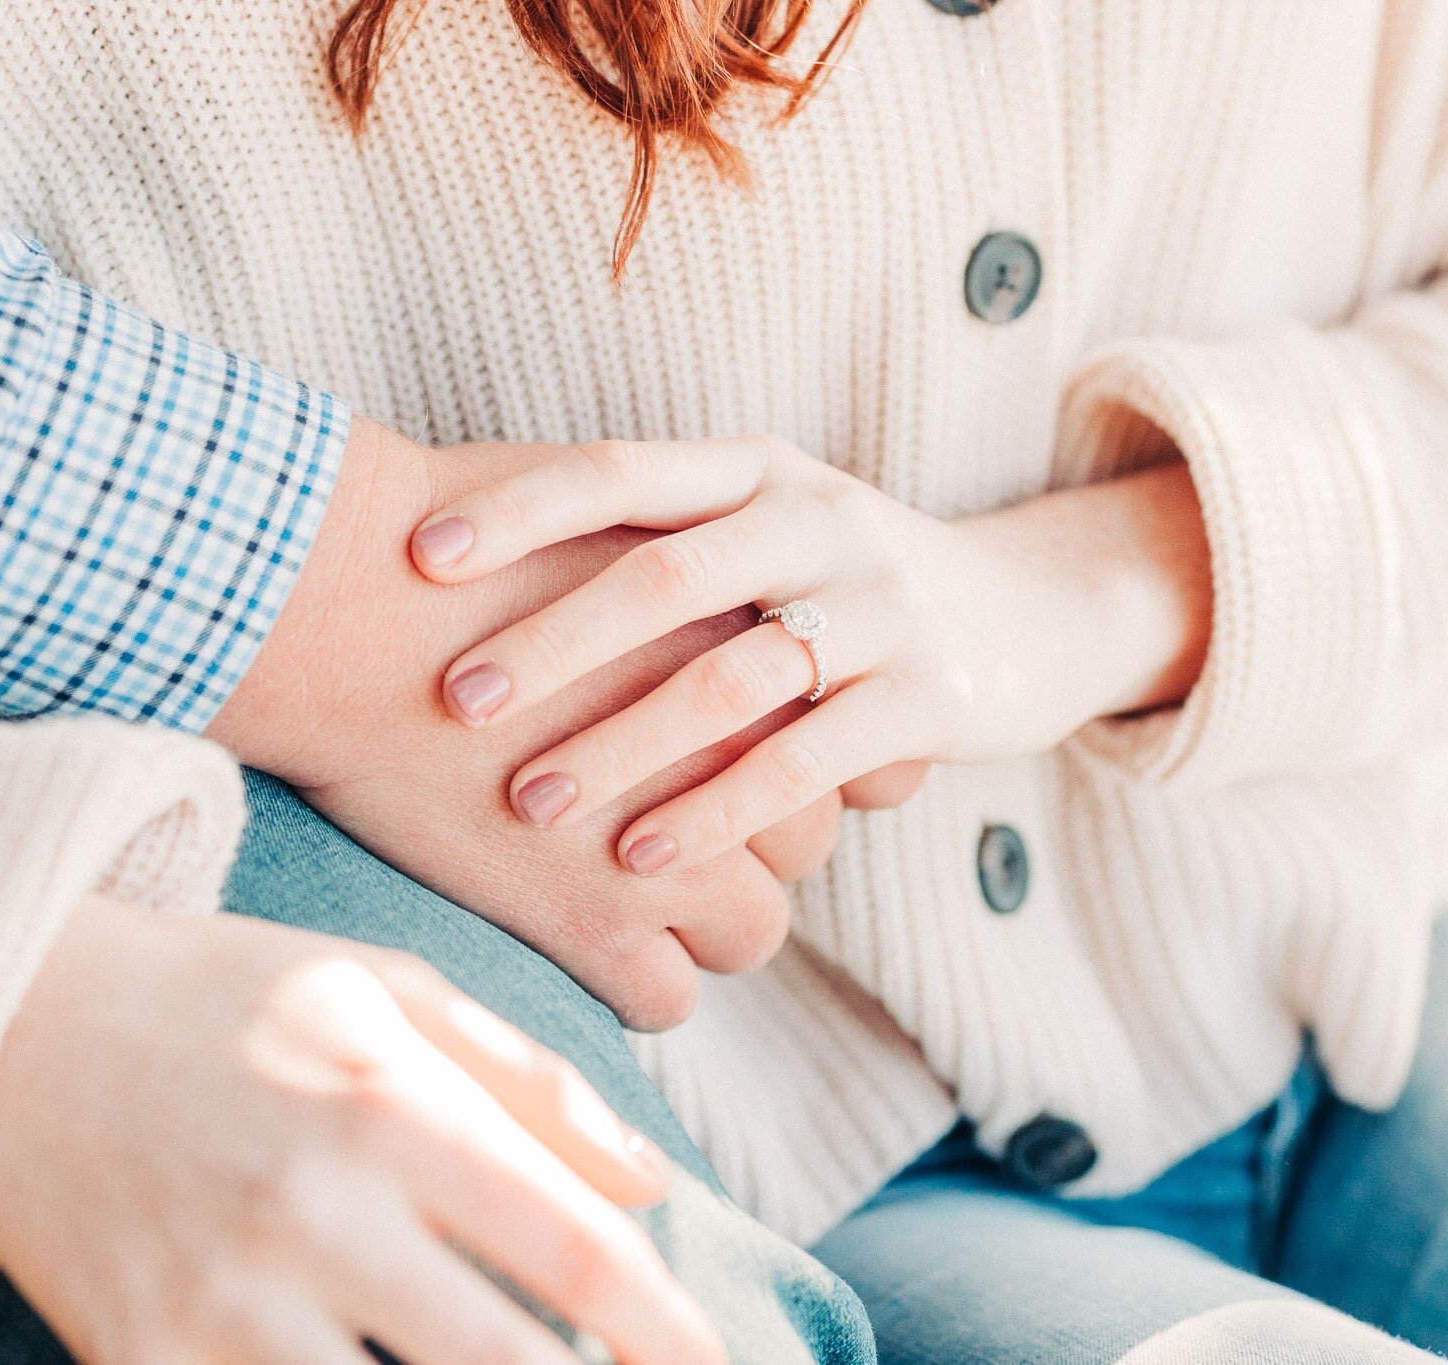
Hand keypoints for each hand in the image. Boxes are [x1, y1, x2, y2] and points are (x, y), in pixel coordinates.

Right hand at [0, 896, 724, 1364]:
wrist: (5, 1023)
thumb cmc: (225, 1000)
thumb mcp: (387, 994)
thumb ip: (530, 1084)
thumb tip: (655, 1186)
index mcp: (388, 1109)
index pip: (573, 1249)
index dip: (670, 1330)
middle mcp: (311, 1214)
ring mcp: (217, 1303)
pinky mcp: (136, 1362)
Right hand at [209, 423, 837, 1028]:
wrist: (342, 614)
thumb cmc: (447, 559)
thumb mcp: (594, 524)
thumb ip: (666, 573)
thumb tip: (682, 587)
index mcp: (743, 655)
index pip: (815, 737)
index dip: (766, 756)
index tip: (709, 762)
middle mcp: (736, 756)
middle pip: (804, 836)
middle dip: (745, 840)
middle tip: (662, 823)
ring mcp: (675, 849)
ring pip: (754, 930)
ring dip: (701, 922)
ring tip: (621, 890)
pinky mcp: (597, 925)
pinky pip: (666, 998)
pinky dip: (631, 983)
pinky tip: (574, 937)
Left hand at [407, 436, 1212, 876]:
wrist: (1030, 613)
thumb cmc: (839, 580)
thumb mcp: (759, 528)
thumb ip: (653, 537)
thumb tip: (461, 561)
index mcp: (756, 471)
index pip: (622, 472)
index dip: (519, 510)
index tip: (418, 556)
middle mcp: (818, 522)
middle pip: (667, 577)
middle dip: (553, 642)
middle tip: (455, 698)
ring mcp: (880, 608)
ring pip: (733, 679)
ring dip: (622, 745)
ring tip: (531, 800)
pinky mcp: (926, 699)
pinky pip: (804, 761)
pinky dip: (715, 812)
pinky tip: (639, 858)